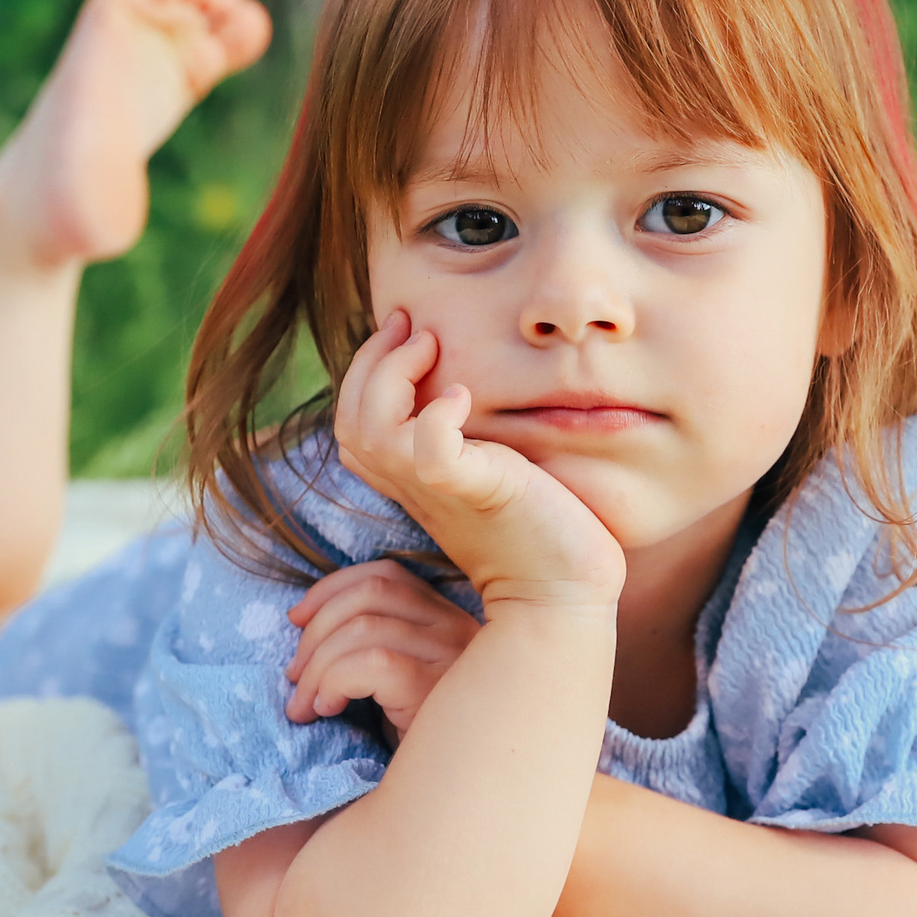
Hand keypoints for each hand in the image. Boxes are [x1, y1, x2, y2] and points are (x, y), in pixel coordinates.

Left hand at [285, 559, 480, 736]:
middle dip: (316, 630)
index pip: (387, 575)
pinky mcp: (439, 689)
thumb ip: (370, 645)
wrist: (450, 800)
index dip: (332, 589)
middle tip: (294, 679)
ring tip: (305, 705)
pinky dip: (334, 681)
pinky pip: (372, 664)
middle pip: (372, 593)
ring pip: (365, 627)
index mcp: (448, 621)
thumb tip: (303, 622)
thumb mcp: (395, 686)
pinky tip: (328, 711)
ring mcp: (454, 658)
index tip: (296, 620)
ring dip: (317, 665)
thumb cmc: (417, 746)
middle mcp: (460, 630)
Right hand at [333, 310, 627, 610]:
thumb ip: (465, 441)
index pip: (353, 423)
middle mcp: (414, 487)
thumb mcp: (489, 472)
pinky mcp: (479, 493)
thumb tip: (465, 389)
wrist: (566, 592)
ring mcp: (441, 492)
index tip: (406, 331)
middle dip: (370, 361)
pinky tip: (464, 396)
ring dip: (392, 375)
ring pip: (370, 432)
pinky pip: (432, 453)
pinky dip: (438, 418)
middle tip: (410, 325)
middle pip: (350, 422)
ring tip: (432, 346)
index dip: (365, 373)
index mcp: (411, 481)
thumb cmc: (540, 529)